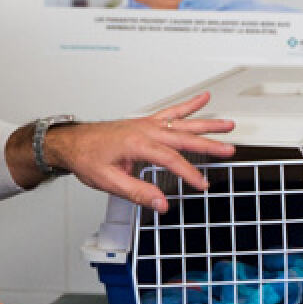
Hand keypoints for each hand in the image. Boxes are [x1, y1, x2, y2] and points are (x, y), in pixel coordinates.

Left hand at [45, 92, 234, 212]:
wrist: (73, 143)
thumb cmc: (88, 158)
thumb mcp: (109, 182)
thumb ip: (137, 193)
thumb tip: (160, 204)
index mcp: (137, 144)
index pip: (171, 159)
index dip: (189, 173)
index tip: (202, 185)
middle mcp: (145, 130)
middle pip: (183, 137)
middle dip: (209, 144)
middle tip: (229, 150)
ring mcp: (147, 124)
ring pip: (183, 122)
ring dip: (207, 124)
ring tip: (228, 125)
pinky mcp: (146, 123)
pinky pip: (172, 112)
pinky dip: (189, 106)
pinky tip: (203, 99)